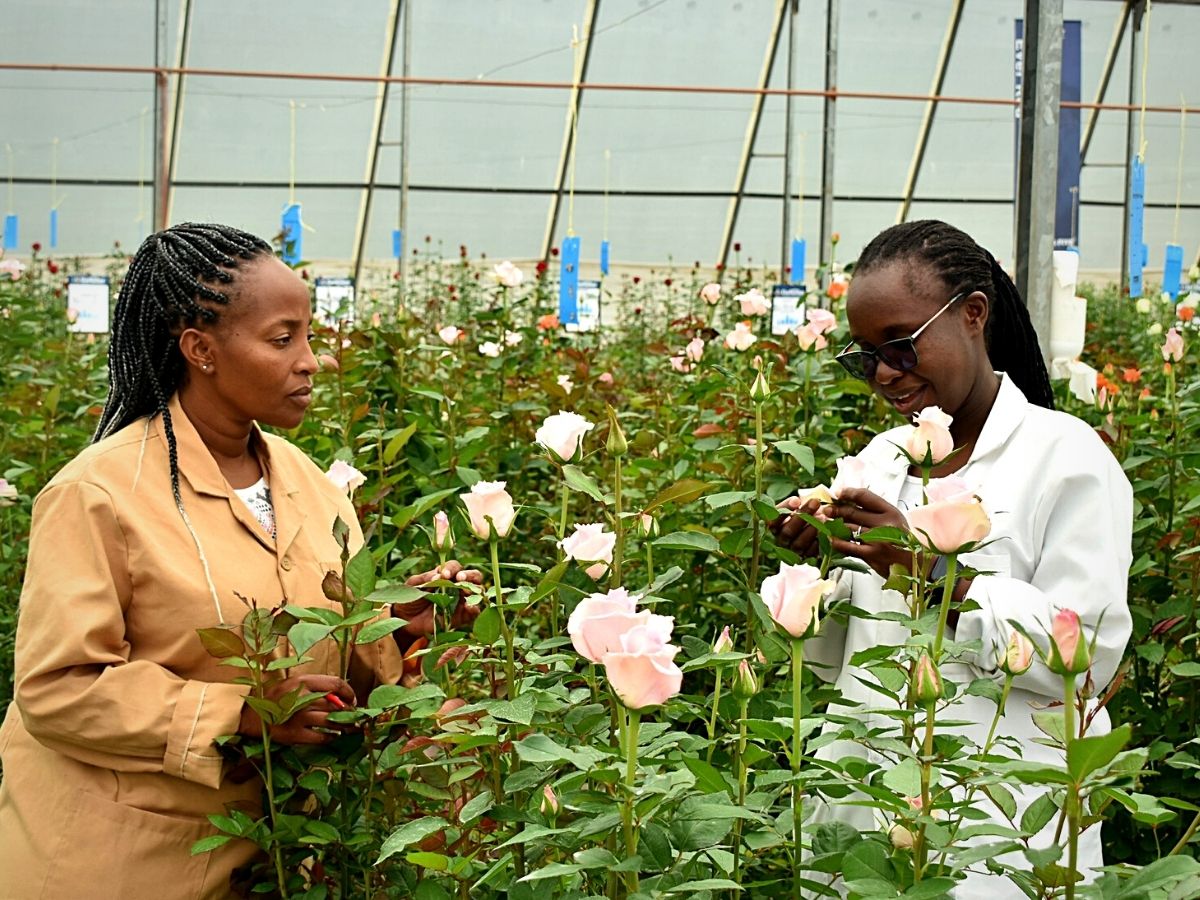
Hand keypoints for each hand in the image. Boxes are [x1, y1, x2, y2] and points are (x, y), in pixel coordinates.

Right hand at [237, 674, 355, 744]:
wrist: (250, 716)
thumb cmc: (275, 698)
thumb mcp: (293, 684)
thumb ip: (314, 687)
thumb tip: (340, 696)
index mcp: (303, 681)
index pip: (337, 684)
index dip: (349, 693)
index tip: (353, 700)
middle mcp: (303, 698)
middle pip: (337, 704)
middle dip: (349, 712)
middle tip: (353, 717)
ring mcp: (299, 717)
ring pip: (333, 721)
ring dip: (345, 726)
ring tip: (350, 728)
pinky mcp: (295, 734)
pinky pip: (322, 737)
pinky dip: (331, 737)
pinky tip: (333, 736)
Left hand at [393, 560, 482, 640]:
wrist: (405, 620)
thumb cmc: (410, 598)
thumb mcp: (414, 585)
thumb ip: (425, 578)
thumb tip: (438, 575)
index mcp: (446, 576)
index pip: (456, 567)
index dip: (452, 569)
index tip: (444, 574)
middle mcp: (457, 587)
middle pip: (473, 576)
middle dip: (469, 575)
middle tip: (460, 579)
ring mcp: (461, 601)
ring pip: (477, 592)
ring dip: (474, 590)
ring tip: (465, 591)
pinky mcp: (461, 617)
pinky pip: (474, 612)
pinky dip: (475, 608)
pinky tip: (469, 607)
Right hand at [768, 496, 823, 557]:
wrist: (812, 528)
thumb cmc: (802, 514)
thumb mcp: (797, 507)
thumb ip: (797, 504)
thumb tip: (805, 499)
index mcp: (775, 527)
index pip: (773, 520)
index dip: (784, 511)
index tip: (797, 500)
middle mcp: (781, 540)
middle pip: (788, 531)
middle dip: (803, 516)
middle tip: (815, 502)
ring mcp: (792, 550)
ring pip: (799, 543)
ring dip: (811, 529)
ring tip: (822, 517)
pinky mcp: (805, 557)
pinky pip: (811, 552)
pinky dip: (818, 541)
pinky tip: (825, 531)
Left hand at [820, 487, 914, 578]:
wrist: (914, 564)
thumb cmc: (902, 541)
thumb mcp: (894, 520)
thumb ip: (874, 511)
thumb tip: (848, 501)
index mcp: (890, 512)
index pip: (864, 496)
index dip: (848, 493)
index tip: (838, 493)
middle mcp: (884, 524)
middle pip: (852, 512)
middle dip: (836, 510)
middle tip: (826, 510)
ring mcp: (877, 540)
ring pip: (848, 528)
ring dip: (834, 525)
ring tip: (826, 523)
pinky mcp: (871, 554)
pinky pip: (848, 546)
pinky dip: (836, 542)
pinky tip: (830, 539)